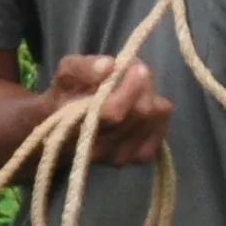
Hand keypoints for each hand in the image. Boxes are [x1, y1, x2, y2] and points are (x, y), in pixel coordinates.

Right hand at [44, 52, 170, 164]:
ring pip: (153, 118)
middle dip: (143, 85)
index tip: (134, 66)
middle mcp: (100, 150)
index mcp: (76, 127)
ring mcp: (121, 157)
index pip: (114, 112)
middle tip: (135, 70)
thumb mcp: (66, 73)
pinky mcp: (138, 158)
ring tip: (136, 88)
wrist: (64, 131)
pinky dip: (157, 113)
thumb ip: (83, 68)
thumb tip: (109, 66)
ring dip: (150, 95)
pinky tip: (141, 107)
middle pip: (139, 113)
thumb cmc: (65, 97)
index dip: (130, 87)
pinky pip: (162, 128)